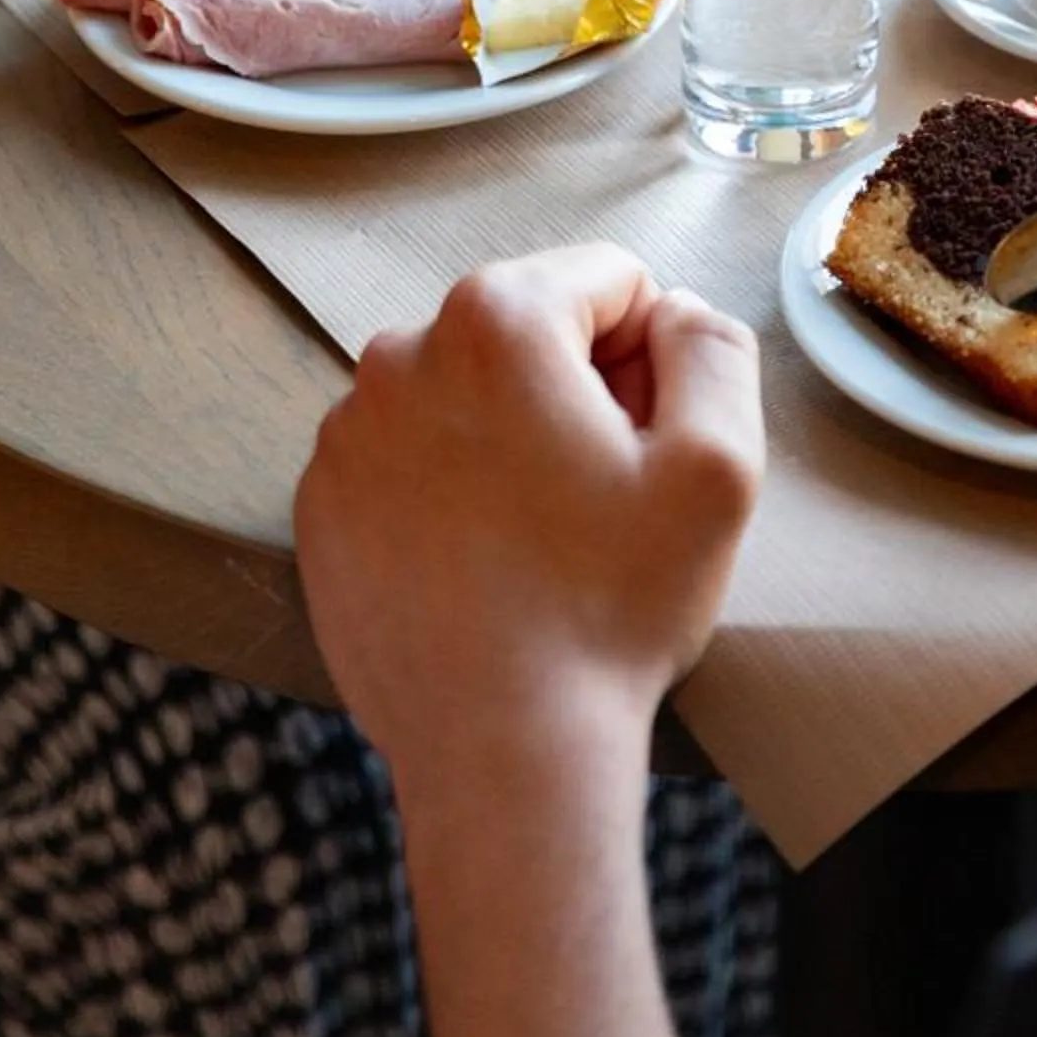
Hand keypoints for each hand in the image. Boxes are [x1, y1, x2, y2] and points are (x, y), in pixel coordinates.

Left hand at [295, 246, 763, 790]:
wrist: (502, 753)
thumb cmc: (611, 607)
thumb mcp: (718, 466)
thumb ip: (712, 349)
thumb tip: (671, 314)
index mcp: (498, 319)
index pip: (607, 282)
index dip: (649, 358)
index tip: (643, 444)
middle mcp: (401, 352)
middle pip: (526, 332)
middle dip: (573, 391)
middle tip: (597, 500)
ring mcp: (346, 432)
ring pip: (461, 395)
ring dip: (505, 439)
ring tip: (536, 541)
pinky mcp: (318, 505)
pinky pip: (403, 461)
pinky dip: (444, 492)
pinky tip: (478, 567)